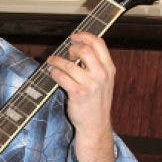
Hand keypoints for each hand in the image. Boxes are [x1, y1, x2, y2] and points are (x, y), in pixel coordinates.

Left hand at [46, 32, 115, 161]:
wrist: (95, 125)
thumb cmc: (97, 103)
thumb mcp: (104, 81)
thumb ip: (97, 65)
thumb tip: (80, 48)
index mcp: (109, 69)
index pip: (99, 44)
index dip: (85, 36)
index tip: (74, 36)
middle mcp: (101, 75)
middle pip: (85, 50)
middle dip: (71, 48)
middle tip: (66, 52)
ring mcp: (90, 85)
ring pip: (69, 64)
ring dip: (57, 61)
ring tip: (52, 62)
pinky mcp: (78, 94)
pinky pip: (61, 77)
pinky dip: (54, 72)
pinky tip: (52, 72)